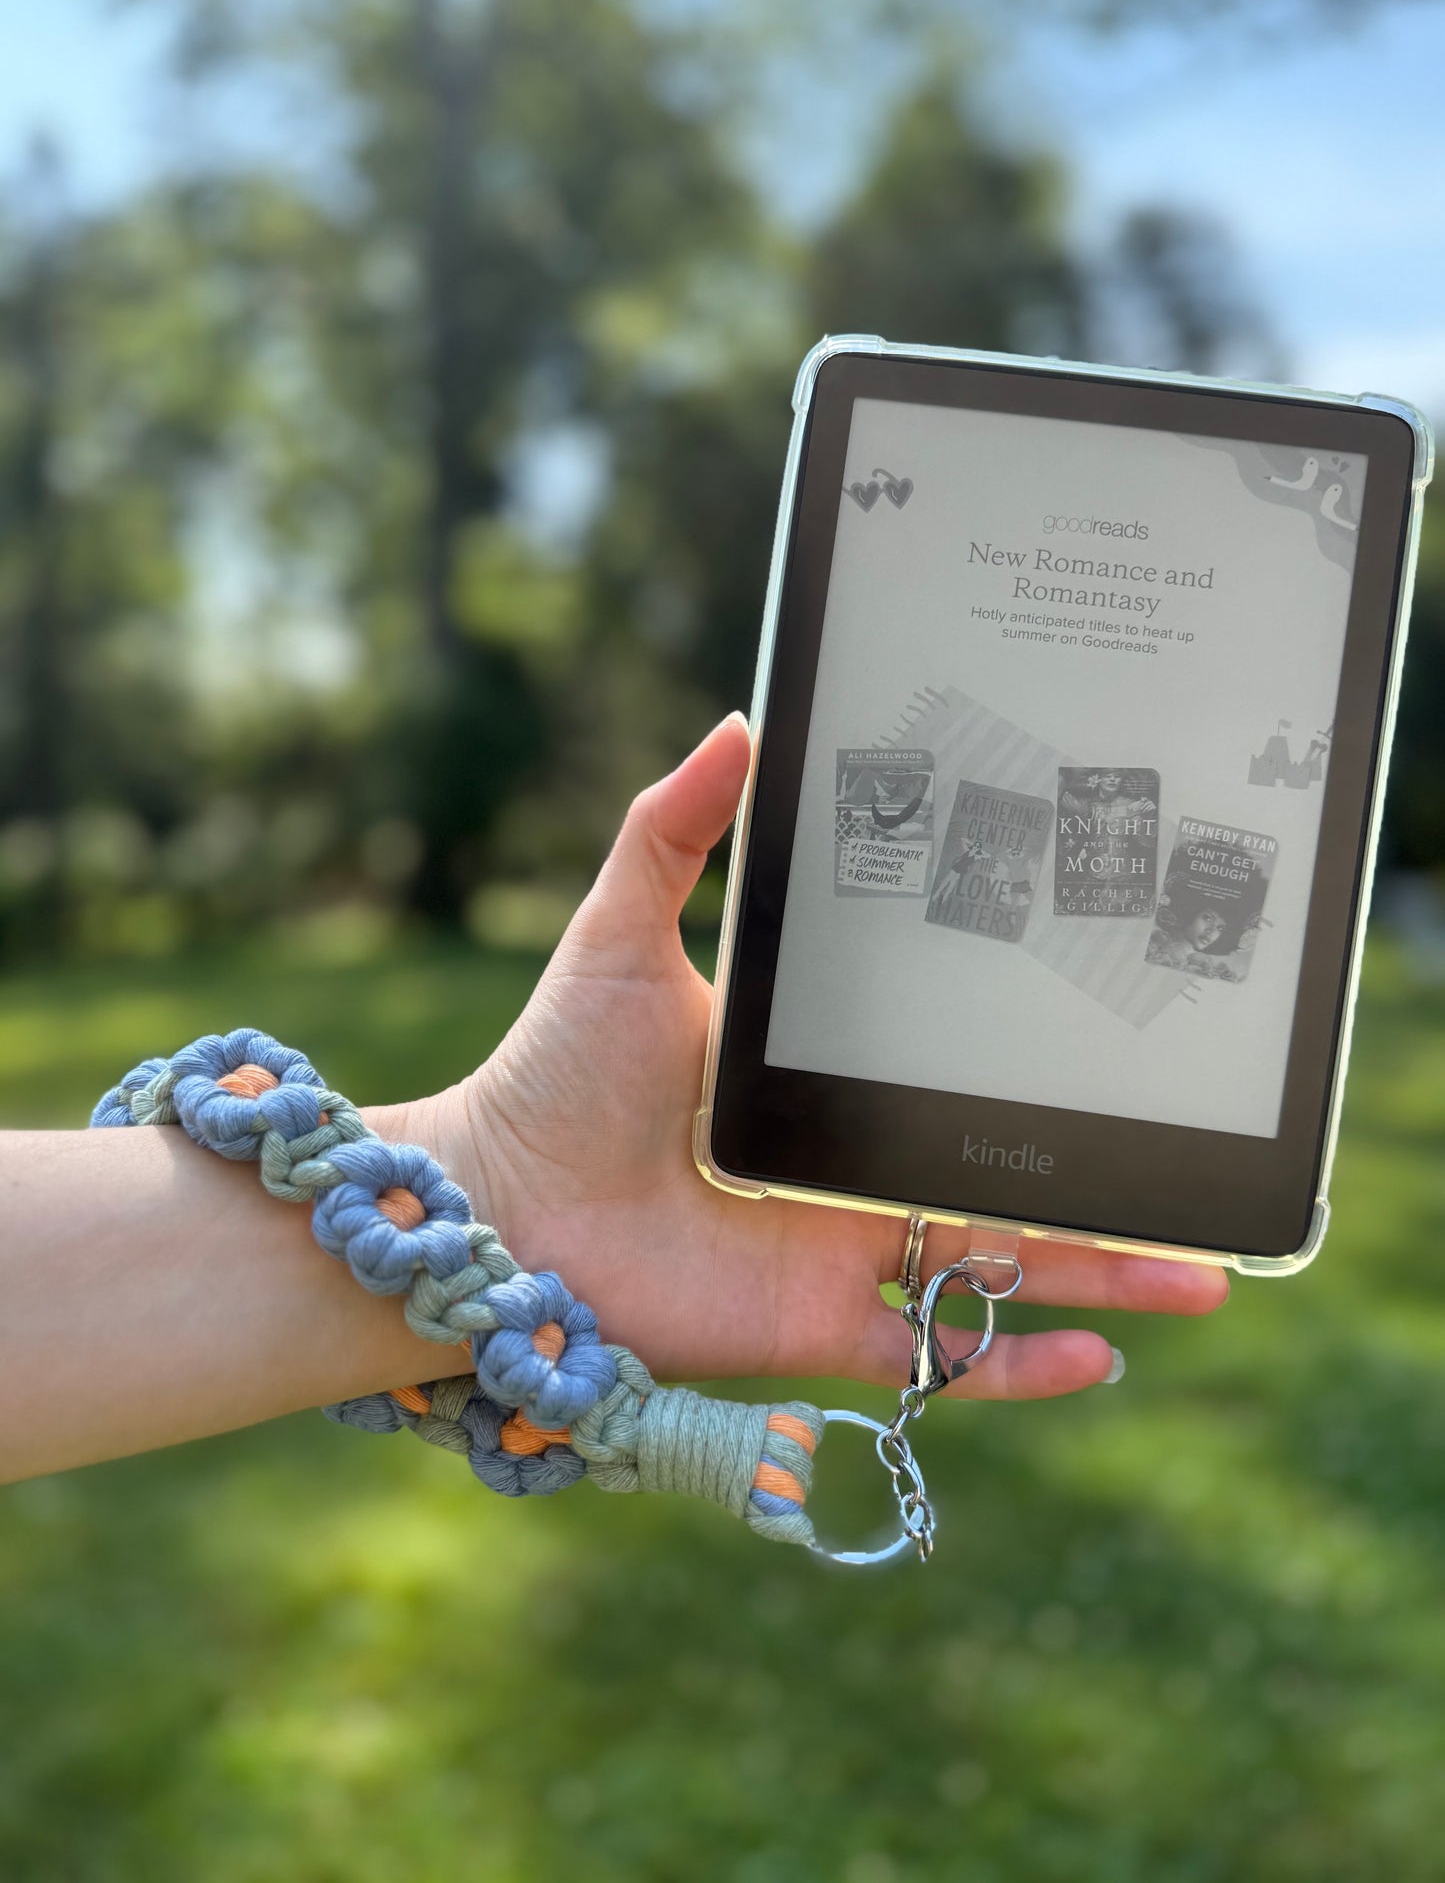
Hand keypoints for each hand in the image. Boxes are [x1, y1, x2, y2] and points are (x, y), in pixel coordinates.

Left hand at [411, 715, 1226, 1398]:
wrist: (498, 1199)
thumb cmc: (555, 1067)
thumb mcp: (625, 929)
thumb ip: (678, 830)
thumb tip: (737, 722)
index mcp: (827, 1082)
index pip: (956, 1077)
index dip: (1039, 1072)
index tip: (1123, 1040)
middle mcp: (849, 1170)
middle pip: (1007, 1180)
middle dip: (1110, 1187)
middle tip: (1206, 1172)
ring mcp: (842, 1252)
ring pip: (1002, 1270)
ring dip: (1103, 1274)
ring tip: (1204, 1274)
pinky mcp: (818, 1323)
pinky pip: (938, 1358)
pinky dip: (1016, 1367)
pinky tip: (1099, 1356)